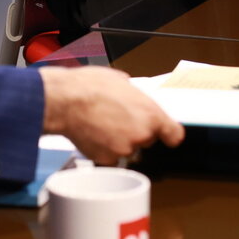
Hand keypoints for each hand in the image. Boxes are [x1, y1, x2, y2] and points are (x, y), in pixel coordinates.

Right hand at [39, 66, 184, 164]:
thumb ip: (133, 93)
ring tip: (101, 123)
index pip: (174, 134)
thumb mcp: (119, 79)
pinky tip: (93, 133)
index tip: (167, 135)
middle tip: (117, 117)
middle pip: (147, 139)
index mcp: (151, 114)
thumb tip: (130, 93)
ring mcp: (124, 149)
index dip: (169, 134)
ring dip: (118, 140)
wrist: (64, 102)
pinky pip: (109, 156)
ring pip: (127, 148)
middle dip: (135, 131)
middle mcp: (142, 134)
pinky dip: (103, 149)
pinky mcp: (106, 159)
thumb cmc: (88, 86)